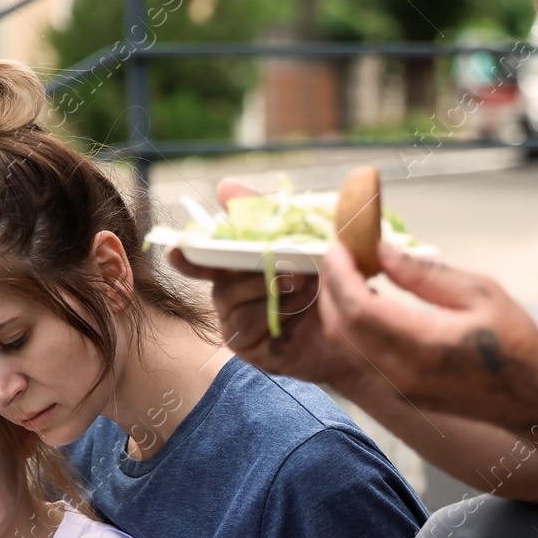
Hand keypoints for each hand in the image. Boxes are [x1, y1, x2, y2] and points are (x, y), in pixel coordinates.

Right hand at [164, 179, 347, 384]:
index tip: (176, 251)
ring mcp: (239, 327)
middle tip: (292, 269)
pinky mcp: (252, 351)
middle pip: (220, 283)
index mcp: (239, 270)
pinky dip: (275, 316)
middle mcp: (233, 299)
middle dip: (253, 272)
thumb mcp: (304, 238)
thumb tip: (224, 186)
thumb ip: (264, 214)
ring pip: (233, 306)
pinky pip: (247, 328)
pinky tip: (301, 312)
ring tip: (308, 288)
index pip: (201, 261)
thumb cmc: (331, 279)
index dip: (187, 256)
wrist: (361, 324)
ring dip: (272, 293)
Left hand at [319, 240, 537, 428]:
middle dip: (330, 288)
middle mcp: (403, 374)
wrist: (531, 396)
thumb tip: (382, 251)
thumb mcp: (479, 291)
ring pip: (344, 346)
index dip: (340, 275)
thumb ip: (426, 273)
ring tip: (348, 274)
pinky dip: (350, 328)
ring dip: (336, 308)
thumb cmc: (514, 340)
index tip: (338, 246)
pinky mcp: (398, 395)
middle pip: (341, 328)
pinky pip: (359, 359)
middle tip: (337, 255)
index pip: (359, 308)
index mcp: (425, 346)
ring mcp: (398, 390)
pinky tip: (365, 302)